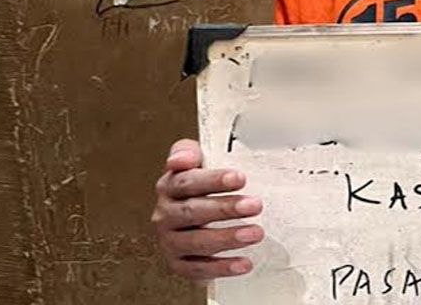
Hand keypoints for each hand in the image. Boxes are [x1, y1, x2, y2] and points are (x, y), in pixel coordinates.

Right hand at [152, 138, 264, 280]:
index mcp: (168, 188)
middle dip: (226, 209)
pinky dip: (221, 268)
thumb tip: (180, 159)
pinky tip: (244, 263)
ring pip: (196, 242)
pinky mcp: (178, 264)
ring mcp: (170, 242)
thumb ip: (186, 152)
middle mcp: (165, 216)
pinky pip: (197, 269)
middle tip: (255, 205)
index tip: (240, 178)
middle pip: (193, 212)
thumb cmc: (196, 185)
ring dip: (227, 238)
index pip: (187, 182)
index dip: (214, 180)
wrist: (187, 216)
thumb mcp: (193, 161)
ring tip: (255, 233)